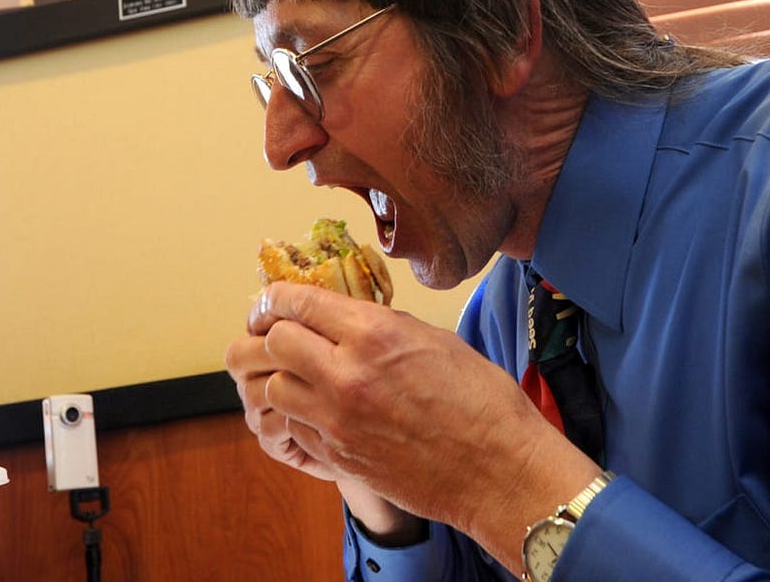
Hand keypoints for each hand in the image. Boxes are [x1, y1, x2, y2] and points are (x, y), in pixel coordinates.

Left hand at [226, 282, 591, 556]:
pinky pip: (294, 428)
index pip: (299, 302)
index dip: (277, 298)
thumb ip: (383, 326)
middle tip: (275, 334)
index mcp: (374, 334)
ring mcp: (337, 422)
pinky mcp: (337, 457)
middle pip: (274, 342)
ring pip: (275, 388)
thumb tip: (349, 319)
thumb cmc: (482, 402)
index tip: (273, 301)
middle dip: (271, 334)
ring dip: (283, 378)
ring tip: (299, 376)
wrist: (498, 472)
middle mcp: (346, 375)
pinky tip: (318, 412)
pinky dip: (298, 416)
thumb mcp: (435, 340)